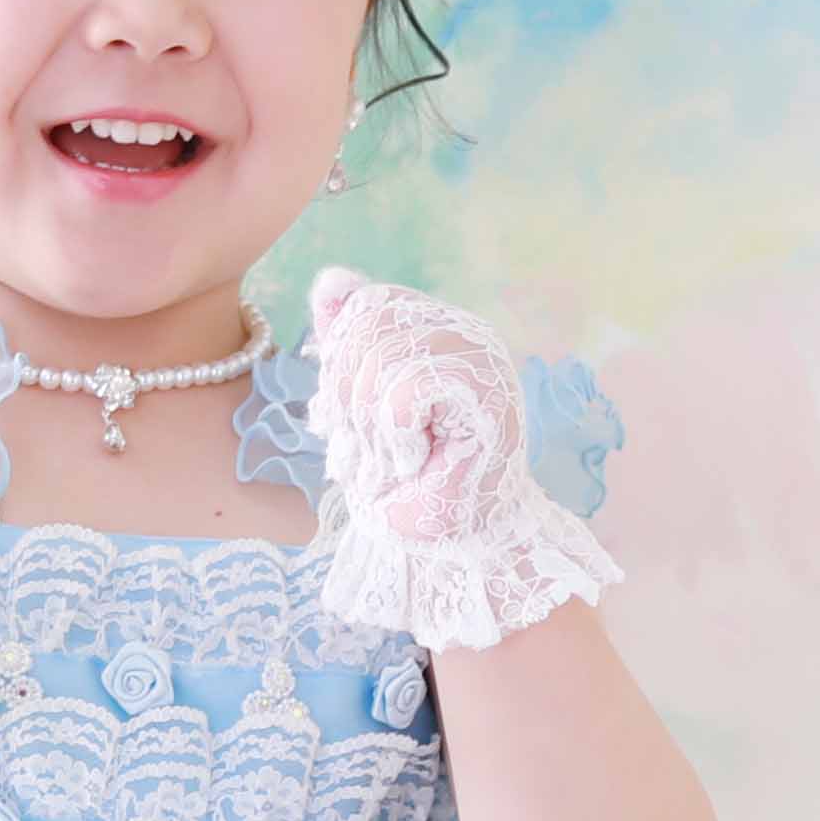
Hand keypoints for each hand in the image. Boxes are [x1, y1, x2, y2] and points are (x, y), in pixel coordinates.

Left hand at [305, 268, 531, 544]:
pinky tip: (415, 460)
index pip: (365, 305)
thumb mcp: (357, 407)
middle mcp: (466, 332)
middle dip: (347, 398)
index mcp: (437, 328)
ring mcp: (482, 359)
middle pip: (367, 325)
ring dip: (370, 428)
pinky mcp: (489, 395)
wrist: (456, 542)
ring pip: (382, 359)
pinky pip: (403, 394)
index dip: (341, 361)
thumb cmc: (409, 482)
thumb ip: (346, 345)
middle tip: (366, 450)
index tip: (346, 418)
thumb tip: (330, 278)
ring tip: (394, 461)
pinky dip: (393, 438)